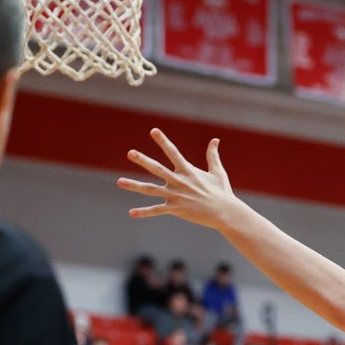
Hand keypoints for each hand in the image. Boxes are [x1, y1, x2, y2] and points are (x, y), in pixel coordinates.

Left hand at [118, 129, 234, 229]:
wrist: (225, 212)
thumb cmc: (222, 192)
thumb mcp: (218, 172)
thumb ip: (213, 155)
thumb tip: (215, 139)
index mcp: (188, 171)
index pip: (173, 152)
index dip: (163, 141)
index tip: (153, 130)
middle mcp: (179, 181)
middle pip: (157, 169)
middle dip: (143, 160)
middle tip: (130, 153)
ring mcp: (176, 196)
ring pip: (151, 190)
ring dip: (134, 185)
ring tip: (119, 181)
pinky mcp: (176, 209)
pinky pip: (157, 210)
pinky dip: (144, 212)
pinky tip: (131, 213)